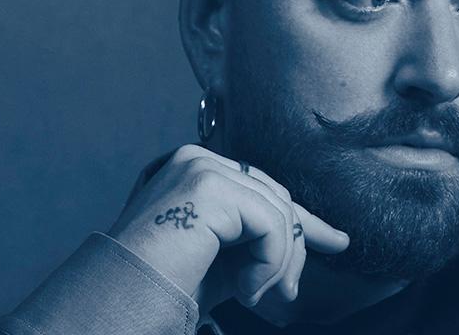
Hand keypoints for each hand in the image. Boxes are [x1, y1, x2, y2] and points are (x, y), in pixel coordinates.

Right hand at [107, 144, 349, 311]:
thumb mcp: (223, 258)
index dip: (303, 220)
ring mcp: (201, 167)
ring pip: (280, 212)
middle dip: (292, 250)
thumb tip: (311, 238)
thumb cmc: (164, 285)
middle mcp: (197, 158)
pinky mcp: (208, 185)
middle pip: (278, 197)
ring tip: (254, 297)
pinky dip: (270, 264)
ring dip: (278, 265)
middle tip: (284, 296)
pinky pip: (272, 223)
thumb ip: (257, 240)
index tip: (336, 242)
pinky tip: (246, 291)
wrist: (122, 299)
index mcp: (195, 170)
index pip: (264, 188)